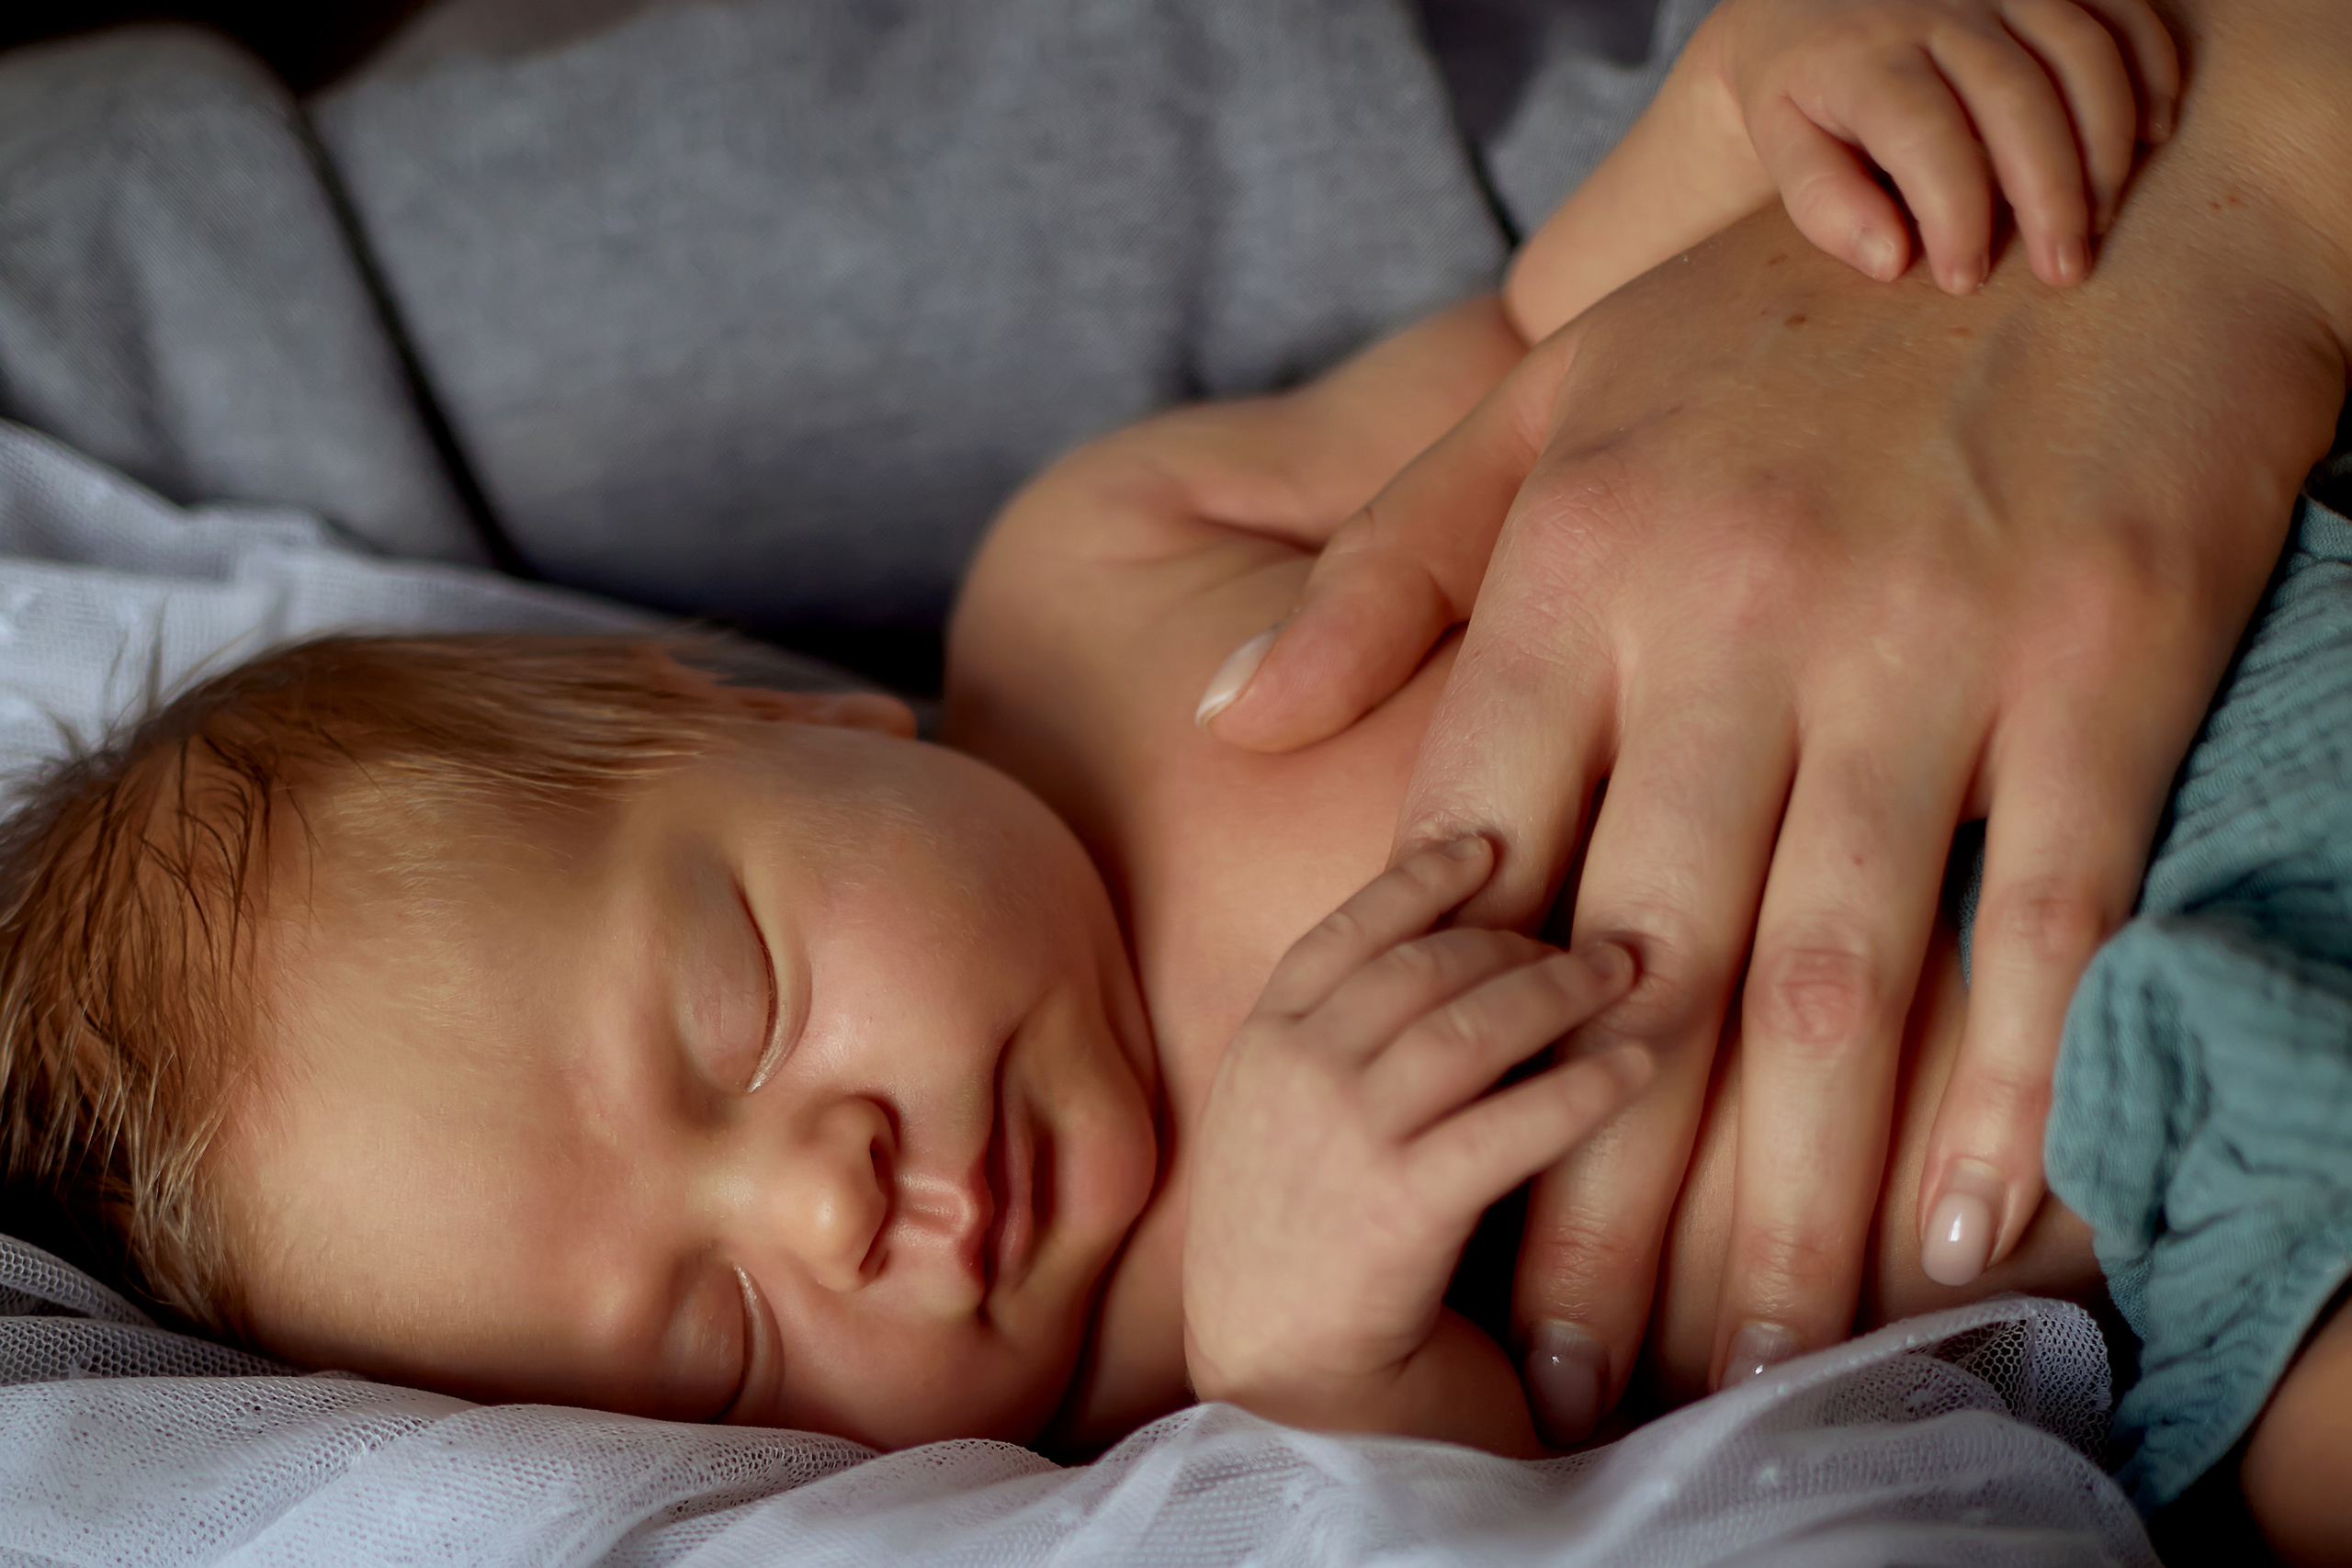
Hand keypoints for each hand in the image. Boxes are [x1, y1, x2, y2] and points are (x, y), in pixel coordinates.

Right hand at [1182, 839, 1644, 1442]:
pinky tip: (1640, 1068)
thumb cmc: (1313, 1287)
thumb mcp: (1298, 1147)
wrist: (1284, 1418)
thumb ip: (1350, 1069)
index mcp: (1259, 1053)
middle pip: (1422, 963)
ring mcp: (1333, 1137)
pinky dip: (1583, 1086)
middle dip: (1520, 936)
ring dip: (1558, 988)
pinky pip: (1508, 1122)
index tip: (1491, 844)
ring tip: (1630, 974)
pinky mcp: (1392, 1210)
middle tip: (1602, 935)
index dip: (1424, 879)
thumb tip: (1457, 983)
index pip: (1348, 930)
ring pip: (1466, 1021)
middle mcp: (1287, 1075)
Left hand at [1199, 185, 2347, 1438]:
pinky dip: (2004, 1089)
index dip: (1445, 1047)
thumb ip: (1383, 574)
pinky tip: (1958, 1235)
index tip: (1422, 1200)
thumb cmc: (1786, 313)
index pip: (1477, 850)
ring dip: (1788, 1199)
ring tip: (1750, 1356)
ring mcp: (1913, 644)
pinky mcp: (2092, 661)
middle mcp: (1724, 616)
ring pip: (1827, 973)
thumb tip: (1229, 727)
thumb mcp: (1550, 405)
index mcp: (1575, 563)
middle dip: (1598, 1188)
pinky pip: (2036, 911)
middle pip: (1634, 963)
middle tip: (1565, 1367)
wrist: (2083, 197)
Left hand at [1705, 0, 2178, 291]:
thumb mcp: (1783, 146)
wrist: (1805, 1)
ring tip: (2104, 218)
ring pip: (2082, 52)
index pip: (1926, 137)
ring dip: (2108, 141)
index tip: (1966, 280)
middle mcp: (1940, 8)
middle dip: (2052, 193)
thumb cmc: (1801, 94)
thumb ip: (1824, 203)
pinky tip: (2153, 135)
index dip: (1956, 214)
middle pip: (2019, 97)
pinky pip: (2121, 10)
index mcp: (1865, 58)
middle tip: (2066, 272)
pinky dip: (2151, 68)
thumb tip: (1892, 260)